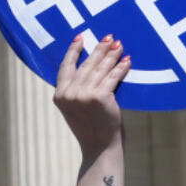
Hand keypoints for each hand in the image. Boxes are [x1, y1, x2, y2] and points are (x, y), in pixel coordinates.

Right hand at [53, 34, 129, 157]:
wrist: (100, 148)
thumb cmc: (90, 128)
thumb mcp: (74, 108)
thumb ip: (76, 90)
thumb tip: (90, 64)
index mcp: (59, 95)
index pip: (65, 66)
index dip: (73, 51)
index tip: (80, 37)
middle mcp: (69, 93)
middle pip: (86, 65)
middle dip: (99, 49)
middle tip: (109, 37)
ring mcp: (84, 95)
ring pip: (100, 69)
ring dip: (112, 55)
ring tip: (119, 45)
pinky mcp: (101, 97)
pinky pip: (113, 77)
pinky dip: (121, 68)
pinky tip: (126, 61)